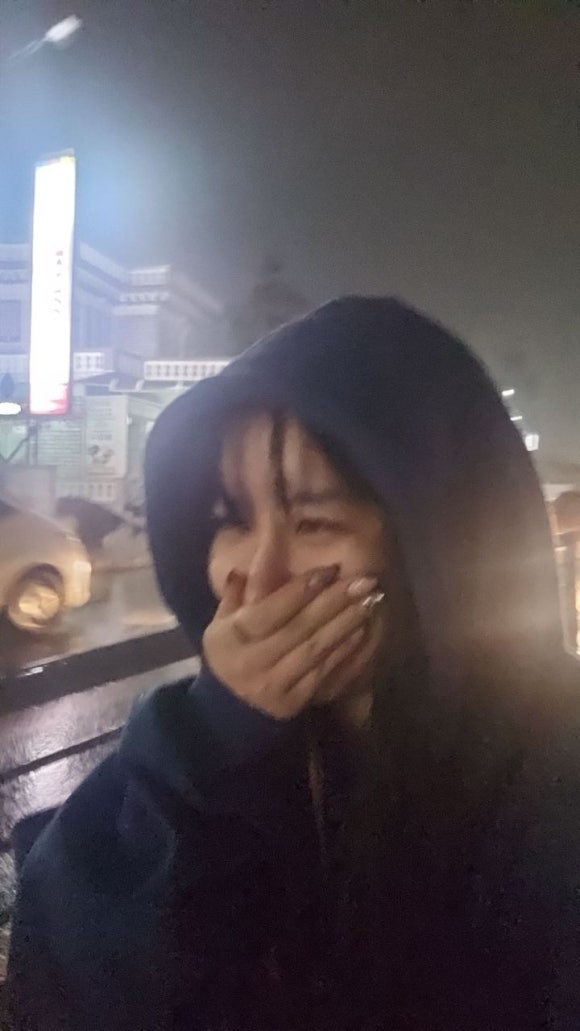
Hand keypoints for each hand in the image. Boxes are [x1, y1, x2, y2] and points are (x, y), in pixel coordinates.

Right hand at [202, 567, 383, 719]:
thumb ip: (236, 593)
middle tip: (363, 581)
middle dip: (334, 601)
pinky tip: (363, 631)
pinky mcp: (294, 701)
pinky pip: (324, 672)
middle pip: (299, 627)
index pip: (271, 609)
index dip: (301, 589)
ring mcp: (275, 684)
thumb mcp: (221, 622)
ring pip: (316, 649)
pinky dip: (345, 651)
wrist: (229, 710)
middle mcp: (253, 661)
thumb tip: (251, 561)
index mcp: (231, 637)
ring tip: (370, 601)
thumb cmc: (229, 654)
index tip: (331, 569)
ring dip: (346, 623)